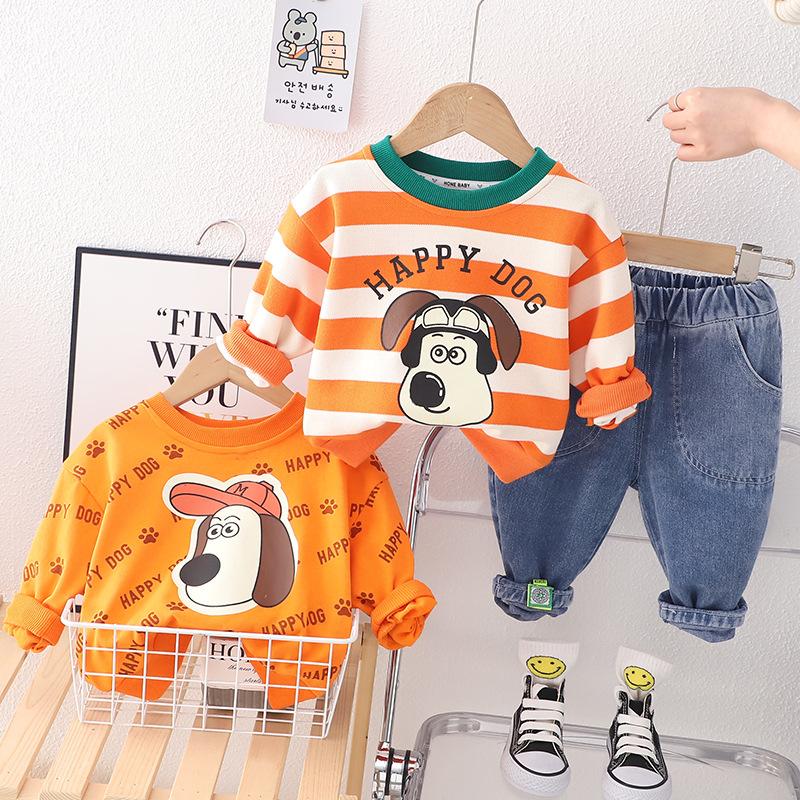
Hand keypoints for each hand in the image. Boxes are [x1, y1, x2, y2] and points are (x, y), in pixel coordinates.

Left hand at [661, 87, 799, 169]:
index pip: (672, 103)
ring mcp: (696, 134)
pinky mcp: (702, 151)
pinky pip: (680, 154)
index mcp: (697, 96)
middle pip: (668, 122)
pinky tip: (699, 146)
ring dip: (683, 136)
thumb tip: (687, 110)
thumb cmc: (750, 105)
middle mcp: (693, 115)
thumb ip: (700, 101)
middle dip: (678, 122)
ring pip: (674, 138)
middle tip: (692, 124)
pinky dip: (687, 151)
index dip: (680, 108)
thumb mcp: (720, 93)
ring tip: (701, 133)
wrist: (765, 120)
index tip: (687, 111)